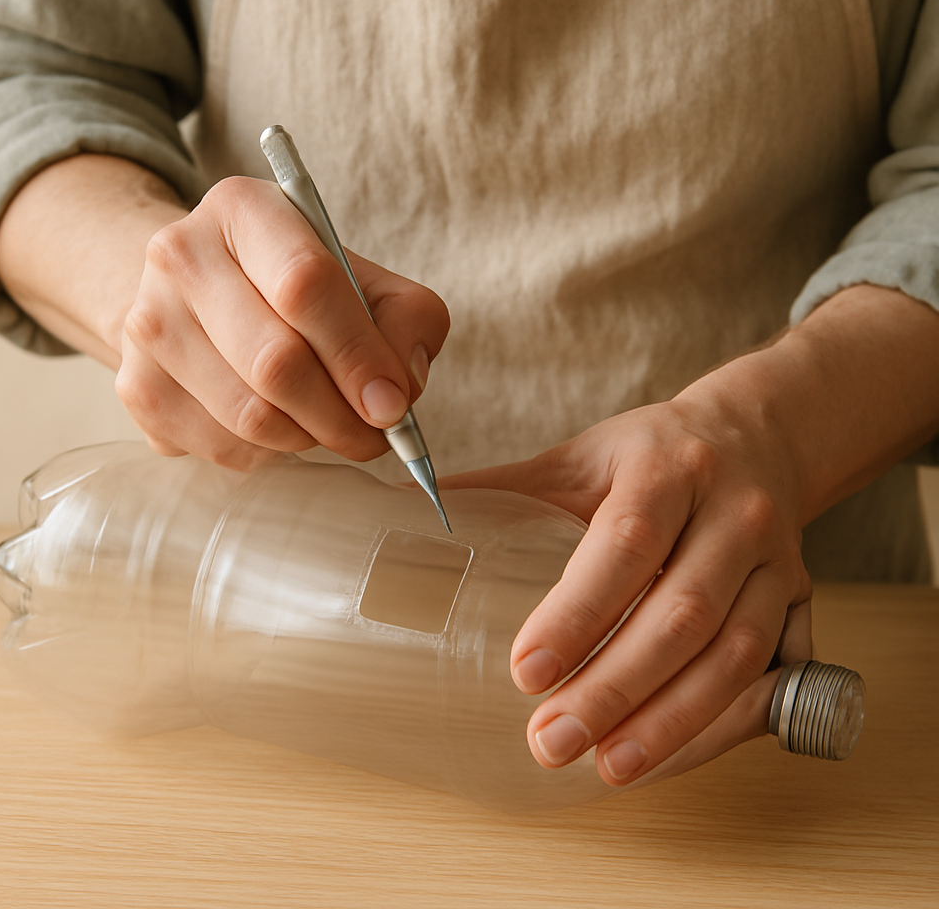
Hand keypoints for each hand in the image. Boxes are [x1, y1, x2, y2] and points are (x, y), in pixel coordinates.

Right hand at [116, 176, 449, 468]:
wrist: (200, 296)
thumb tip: (397, 390)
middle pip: (275, 362)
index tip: (392, 405)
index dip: (357, 355)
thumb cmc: (295, 288)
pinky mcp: (136, 388)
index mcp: (243, 210)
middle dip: (341, 415)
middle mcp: (179, 256)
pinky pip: (223, 447)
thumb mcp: (364, 278)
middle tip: (375, 433)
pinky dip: (270, 453)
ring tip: (330, 424)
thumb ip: (406, 319)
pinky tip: (281, 425)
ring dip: (309, 438)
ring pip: (249, 417)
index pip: (305, 284)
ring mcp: (148, 324)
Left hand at [443, 284, 938, 784]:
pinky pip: (770, 678)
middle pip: (681, 613)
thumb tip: (402, 511)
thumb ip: (501, 489)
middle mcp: (733, 514)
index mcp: (667, 468)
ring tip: (608, 766)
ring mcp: (777, 562)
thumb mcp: (576, 456)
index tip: (525, 671)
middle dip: (616, 687)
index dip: (578, 611)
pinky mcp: (801, 602)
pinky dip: (722, 726)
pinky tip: (670, 755)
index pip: (627, 543)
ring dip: (672, 722)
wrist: (755, 438)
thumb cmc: (651, 454)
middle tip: (552, 739)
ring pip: (734, 655)